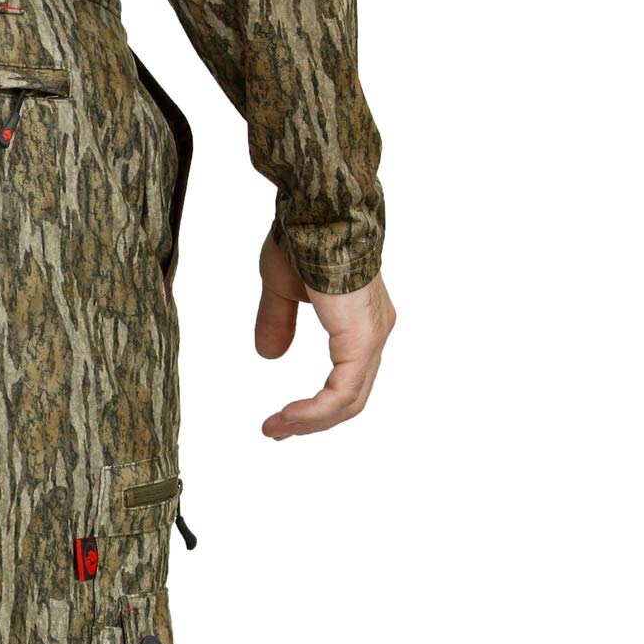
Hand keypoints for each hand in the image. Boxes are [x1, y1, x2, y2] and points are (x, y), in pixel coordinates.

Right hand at [254, 235, 395, 439]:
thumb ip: (278, 322)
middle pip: (350, 396)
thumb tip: (269, 355)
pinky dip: (314, 412)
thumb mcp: (282, 288)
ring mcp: (371, 337)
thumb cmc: (302, 237)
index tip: (281, 418)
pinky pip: (342, 393)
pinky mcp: (362, 341)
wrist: (317, 212)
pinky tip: (288, 418)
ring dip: (309, 422)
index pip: (345, 377)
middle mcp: (373, 330)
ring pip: (348, 401)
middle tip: (277, 431)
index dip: (315, 404)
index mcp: (360, 319)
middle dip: (311, 420)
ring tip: (276, 429)